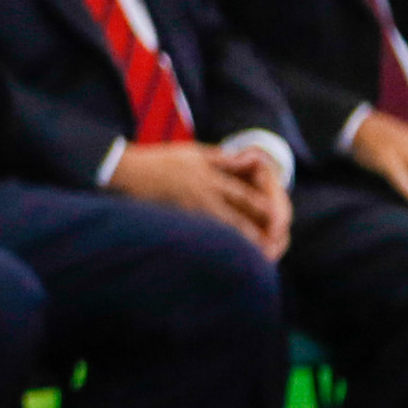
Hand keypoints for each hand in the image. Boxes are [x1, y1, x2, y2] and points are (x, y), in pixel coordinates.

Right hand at [108, 141, 290, 259]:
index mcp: (209, 177)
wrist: (128, 172)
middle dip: (254, 232)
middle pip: (234, 217)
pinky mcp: (177, 219)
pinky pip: (201, 234)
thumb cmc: (162, 160)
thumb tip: (248, 158)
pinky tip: (222, 254)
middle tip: (272, 245)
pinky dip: (214, 244)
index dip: (262, 206)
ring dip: (237, 242)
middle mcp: (202, 195)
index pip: (242, 194)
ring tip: (253, 255)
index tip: (279, 217)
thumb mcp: (194, 152)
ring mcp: (189, 209)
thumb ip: (222, 157)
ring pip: (218, 229)